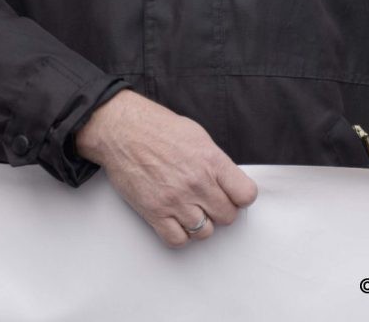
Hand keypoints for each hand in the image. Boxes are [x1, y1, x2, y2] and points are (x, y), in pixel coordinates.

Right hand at [76, 90, 257, 246]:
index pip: (245, 194)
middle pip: (227, 216)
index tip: (235, 195)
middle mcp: (196, 182)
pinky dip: (180, 234)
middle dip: (222, 210)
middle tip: (211, 201)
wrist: (123, 131)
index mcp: (211, 160)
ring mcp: (175, 200)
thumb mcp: (197, 136)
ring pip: (205, 232)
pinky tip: (177, 220)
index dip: (242, 197)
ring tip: (193, 209)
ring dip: (201, 223)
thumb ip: (215, 162)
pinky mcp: (154, 213)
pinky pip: (178, 240)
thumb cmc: (157, 128)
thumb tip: (228, 181)